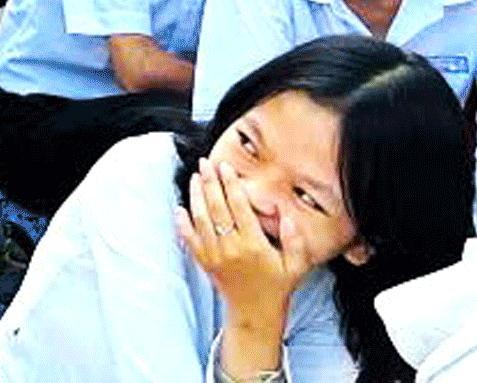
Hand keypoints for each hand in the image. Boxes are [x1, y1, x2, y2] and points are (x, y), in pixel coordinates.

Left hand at [179, 157, 317, 322]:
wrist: (255, 312)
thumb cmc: (277, 286)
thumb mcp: (296, 265)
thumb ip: (295, 241)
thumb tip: (286, 217)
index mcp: (254, 245)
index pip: (239, 207)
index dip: (231, 185)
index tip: (225, 167)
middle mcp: (232, 248)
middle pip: (217, 208)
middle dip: (210, 183)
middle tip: (205, 163)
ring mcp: (215, 255)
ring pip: (200, 219)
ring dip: (196, 196)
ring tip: (194, 177)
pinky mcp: (204, 262)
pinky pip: (189, 239)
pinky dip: (182, 223)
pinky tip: (179, 207)